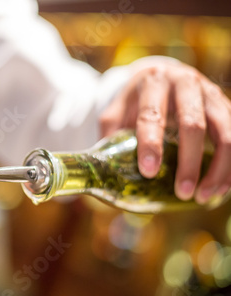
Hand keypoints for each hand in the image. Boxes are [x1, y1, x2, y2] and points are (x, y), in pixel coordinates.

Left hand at [100, 59, 230, 203]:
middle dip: (188, 162)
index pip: (151, 115)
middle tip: (181, 192)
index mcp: (153, 83)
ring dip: (218, 168)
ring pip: (223, 131)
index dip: (150, 144)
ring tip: (204, 197)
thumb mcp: (115, 111)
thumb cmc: (134, 101)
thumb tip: (102, 171)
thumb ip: (109, 135)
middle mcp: (185, 84)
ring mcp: (210, 94)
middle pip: (192, 124)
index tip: (148, 172)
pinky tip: (222, 188)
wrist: (161, 74)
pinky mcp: (226, 106)